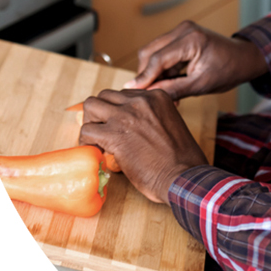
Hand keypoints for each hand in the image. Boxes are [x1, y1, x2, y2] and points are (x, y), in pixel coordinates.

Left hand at [78, 88, 208, 203]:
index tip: (118, 126)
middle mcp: (140, 101)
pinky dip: (87, 142)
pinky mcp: (114, 134)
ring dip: (91, 123)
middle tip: (103, 131)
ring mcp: (126, 116)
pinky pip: (87, 130)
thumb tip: (132, 125)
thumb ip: (152, 117)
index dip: (117, 111)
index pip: (124, 94)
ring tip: (97, 140)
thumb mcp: (170, 124)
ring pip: (90, 106)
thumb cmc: (181, 158)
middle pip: (104, 96)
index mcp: (156, 97)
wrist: (184, 176)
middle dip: (100, 113)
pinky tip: (98, 152)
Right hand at [123, 20, 268, 100]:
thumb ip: (173, 89)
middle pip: (150, 52)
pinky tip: (171, 84)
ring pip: (154, 53)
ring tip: (167, 92)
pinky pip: (163, 52)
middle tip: (151, 96)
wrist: (243, 59)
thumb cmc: (228, 71)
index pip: (158, 59)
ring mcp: (181, 30)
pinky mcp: (181, 36)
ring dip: (155, 73)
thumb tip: (147, 94)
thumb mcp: (201, 85)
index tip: (132, 92)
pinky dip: (163, 69)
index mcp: (191, 39)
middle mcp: (183, 29)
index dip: (144, 77)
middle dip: (147, 74)